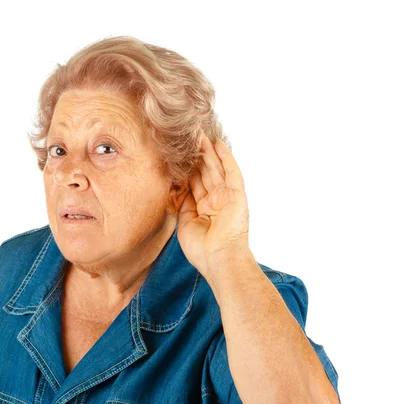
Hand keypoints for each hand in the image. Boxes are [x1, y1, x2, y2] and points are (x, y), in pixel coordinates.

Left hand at [177, 128, 250, 280]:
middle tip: (186, 135)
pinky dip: (226, 158)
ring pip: (215, 168)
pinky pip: (231, 173)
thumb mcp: (186, 224)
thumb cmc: (202, 250)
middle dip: (196, 154)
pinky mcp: (237, 196)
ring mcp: (227, 197)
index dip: (186, 168)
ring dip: (207, 151)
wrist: (220, 260)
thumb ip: (184, 204)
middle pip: (204, 172)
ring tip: (198, 133)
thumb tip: (178, 188)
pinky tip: (218, 145)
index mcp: (204, 209)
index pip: (194, 183)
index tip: (176, 153)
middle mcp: (216, 200)